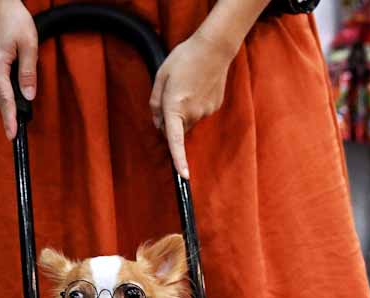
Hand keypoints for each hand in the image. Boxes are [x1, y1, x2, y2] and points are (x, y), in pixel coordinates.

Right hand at [0, 0, 37, 139]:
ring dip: (6, 106)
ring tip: (15, 122)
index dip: (9, 119)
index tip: (12, 135)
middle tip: (16, 134)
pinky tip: (11, 101)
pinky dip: (2, 95)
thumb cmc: (14, 20)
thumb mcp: (29, 45)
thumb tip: (29, 96)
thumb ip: (29, 72)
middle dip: (8, 116)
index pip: (5, 98)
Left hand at [150, 30, 234, 179]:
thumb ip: (155, 103)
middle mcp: (192, 113)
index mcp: (175, 107)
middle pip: (178, 128)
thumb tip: (158, 124)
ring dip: (183, 110)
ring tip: (186, 85)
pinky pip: (199, 112)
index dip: (178, 160)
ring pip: (189, 120)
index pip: (175, 140)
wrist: (213, 49)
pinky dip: (196, 103)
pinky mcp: (214, 106)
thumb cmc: (183, 59)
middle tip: (169, 95)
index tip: (184, 177)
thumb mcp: (160, 77)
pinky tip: (198, 85)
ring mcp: (205, 111)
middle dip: (171, 121)